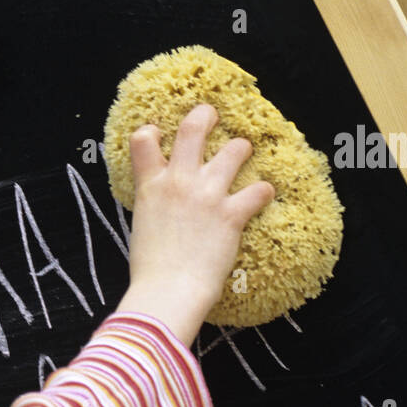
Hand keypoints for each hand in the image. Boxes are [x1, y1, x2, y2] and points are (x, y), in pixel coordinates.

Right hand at [117, 103, 274, 344]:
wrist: (167, 291)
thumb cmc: (150, 269)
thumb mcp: (141, 227)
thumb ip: (154, 206)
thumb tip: (163, 205)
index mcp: (150, 186)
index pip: (142, 139)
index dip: (152, 131)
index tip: (160, 134)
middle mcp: (178, 181)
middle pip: (193, 129)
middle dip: (206, 116)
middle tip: (213, 115)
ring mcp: (206, 195)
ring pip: (234, 149)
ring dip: (242, 149)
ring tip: (244, 152)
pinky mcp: (231, 214)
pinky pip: (259, 191)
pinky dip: (264, 192)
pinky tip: (265, 195)